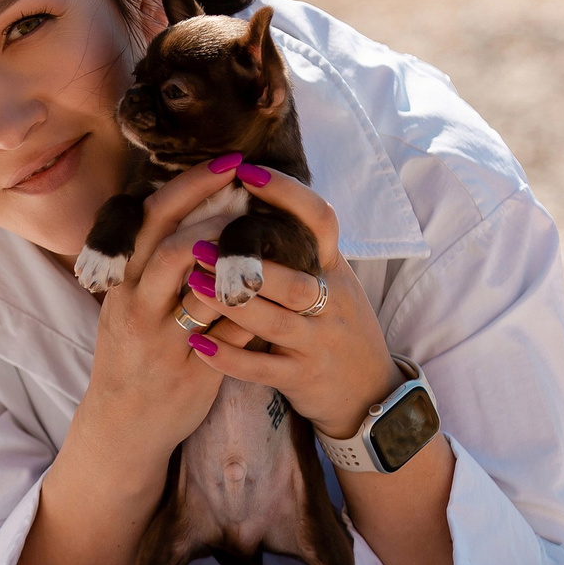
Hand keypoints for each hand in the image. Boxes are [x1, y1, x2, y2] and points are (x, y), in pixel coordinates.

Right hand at [73, 157, 249, 472]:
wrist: (125, 422)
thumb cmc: (133, 351)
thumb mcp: (128, 301)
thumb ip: (151, 262)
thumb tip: (196, 206)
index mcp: (123, 282)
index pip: (150, 220)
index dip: (189, 187)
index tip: (226, 162)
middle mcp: (137, 306)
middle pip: (171, 245)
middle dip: (212, 209)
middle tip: (250, 183)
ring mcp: (164, 340)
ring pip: (201, 289)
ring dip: (238, 258)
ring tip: (269, 233)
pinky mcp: (193, 371)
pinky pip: (230, 332)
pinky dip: (255, 307)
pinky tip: (280, 287)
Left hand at [180, 164, 396, 438]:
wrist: (371, 393)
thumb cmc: (336, 327)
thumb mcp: (330, 282)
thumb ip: (298, 250)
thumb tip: (249, 198)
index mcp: (335, 269)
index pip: (321, 220)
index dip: (287, 193)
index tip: (246, 171)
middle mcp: (333, 302)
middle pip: (294, 277)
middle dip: (245, 262)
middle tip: (197, 242)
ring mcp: (319, 342)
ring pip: (275, 322)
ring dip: (230, 304)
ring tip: (192, 285)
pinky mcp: (304, 377)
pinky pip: (264, 369)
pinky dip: (230, 358)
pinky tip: (200, 346)